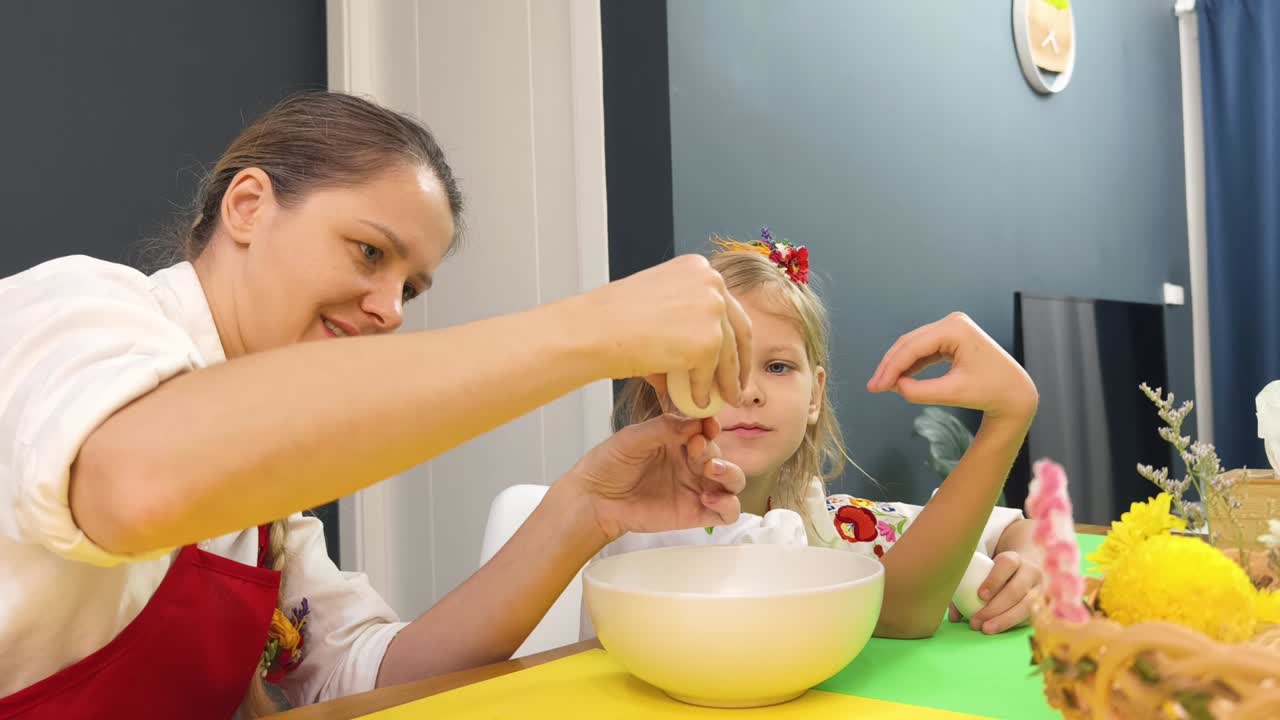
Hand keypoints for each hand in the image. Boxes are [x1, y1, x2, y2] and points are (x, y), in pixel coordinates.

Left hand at [565, 414, 746, 540]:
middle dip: (713, 449)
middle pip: (721, 453)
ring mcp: (695, 488)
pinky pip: (727, 512)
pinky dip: (728, 505)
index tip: (707, 425)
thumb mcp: (633, 437)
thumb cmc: (608, 466)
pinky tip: (709, 499)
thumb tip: (695, 421)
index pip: (707, 429)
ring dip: (731, 473)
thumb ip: (664, 427)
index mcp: (678, 440)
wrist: (594, 499)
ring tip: (712, 471)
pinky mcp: (695, 513)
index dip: (711, 426)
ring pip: (733, 480)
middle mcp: (690, 463)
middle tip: (696, 447)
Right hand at [580, 255, 752, 408]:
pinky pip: (710, 374)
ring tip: (724, 400)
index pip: (728, 307)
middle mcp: (711, 283)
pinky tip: (697, 403)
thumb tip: (700, 359)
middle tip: (737, 384)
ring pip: (728, 356)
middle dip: (740, 362)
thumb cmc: (611, 320)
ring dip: (727, 382)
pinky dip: (704, 391)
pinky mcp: (709, 341)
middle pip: (738, 329)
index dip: (734, 337)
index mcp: (698, 268)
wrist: (593, 330)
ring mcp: (713, 310)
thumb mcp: (654, 308)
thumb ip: (683, 325)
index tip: (734, 357)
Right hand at [867, 312, 1036, 421]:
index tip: (876, 388)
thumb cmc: (991, 392)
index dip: (891, 367)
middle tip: (873, 387)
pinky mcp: (951, 338)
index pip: (913, 347)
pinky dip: (910, 365)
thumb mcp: (953, 394)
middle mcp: (953, 322)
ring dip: (897, 366)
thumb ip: (921, 392)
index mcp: (956, 329)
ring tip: (882, 385)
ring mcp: (952, 328)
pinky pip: (924, 350)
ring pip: (914, 346)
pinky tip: (898, 380)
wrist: (1015, 392)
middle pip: (910, 343)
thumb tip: (895, 387)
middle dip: (890, 366)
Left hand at [947, 551, 1042, 633]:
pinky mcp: (1044, 606)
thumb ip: (965, 588)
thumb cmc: (996, 574)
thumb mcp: (984, 572)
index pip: (1007, 564)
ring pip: (1026, 606)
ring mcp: (1041, 590)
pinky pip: (1032, 617)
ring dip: (1005, 620)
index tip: (980, 595)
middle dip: (995, 608)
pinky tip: (1001, 630)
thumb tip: (954, 617)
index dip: (994, 579)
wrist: (1026, 571)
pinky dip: (1015, 625)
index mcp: (1015, 559)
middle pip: (1016, 589)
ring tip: (986, 629)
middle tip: (976, 622)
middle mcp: (1031, 572)